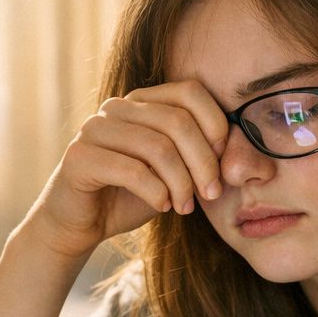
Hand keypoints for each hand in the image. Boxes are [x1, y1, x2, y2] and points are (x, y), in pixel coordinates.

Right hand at [21, 81, 228, 260]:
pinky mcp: (79, 157)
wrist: (81, 224)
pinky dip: (155, 192)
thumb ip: (197, 154)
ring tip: (185, 207)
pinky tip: (162, 207)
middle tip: (212, 194)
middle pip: (177, 121)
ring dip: (181, 183)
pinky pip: (131, 170)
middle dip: (203, 162)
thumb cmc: (130, 196)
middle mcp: (116, 108)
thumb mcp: (172, 173)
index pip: (189, 92)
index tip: (223, 163)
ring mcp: (94, 129)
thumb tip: (238, 145)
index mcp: (141, 102)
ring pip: (157, 147)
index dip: (215, 124)